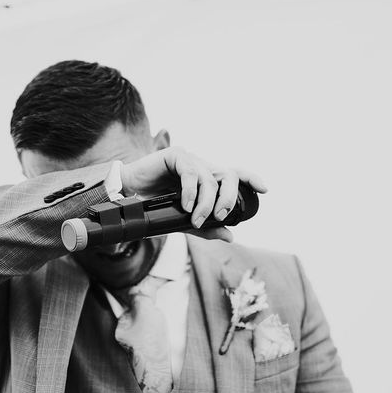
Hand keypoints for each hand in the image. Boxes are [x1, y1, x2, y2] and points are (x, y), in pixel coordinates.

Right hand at [119, 147, 266, 232]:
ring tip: (196, 219)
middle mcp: (202, 168)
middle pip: (228, 175)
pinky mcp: (175, 156)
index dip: (251, 179)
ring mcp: (189, 161)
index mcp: (207, 180)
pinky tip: (185, 205)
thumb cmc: (155, 207)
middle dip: (229, 197)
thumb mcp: (184, 221)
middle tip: (221, 216)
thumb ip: (206, 228)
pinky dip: (191, 191)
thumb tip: (231, 236)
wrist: (126, 197)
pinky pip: (191, 173)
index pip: (234, 175)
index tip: (264, 189)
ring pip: (210, 178)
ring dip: (207, 202)